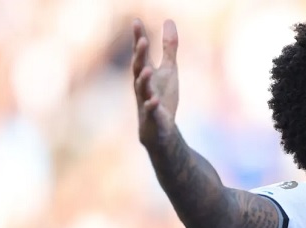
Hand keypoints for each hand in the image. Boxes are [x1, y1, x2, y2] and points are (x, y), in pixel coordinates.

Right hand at [132, 19, 179, 147]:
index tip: (136, 21)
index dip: (138, 37)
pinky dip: (152, 105)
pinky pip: (151, 110)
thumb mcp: (169, 70)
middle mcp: (142, 85)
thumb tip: (169, 21)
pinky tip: (156, 100)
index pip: (141, 53)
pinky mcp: (153, 117)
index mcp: (146, 73)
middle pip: (138, 68)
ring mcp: (146, 101)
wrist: (159, 129)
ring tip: (147, 69)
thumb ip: (169, 48)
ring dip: (143, 79)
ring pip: (142, 89)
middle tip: (142, 40)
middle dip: (139, 55)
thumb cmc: (162, 97)